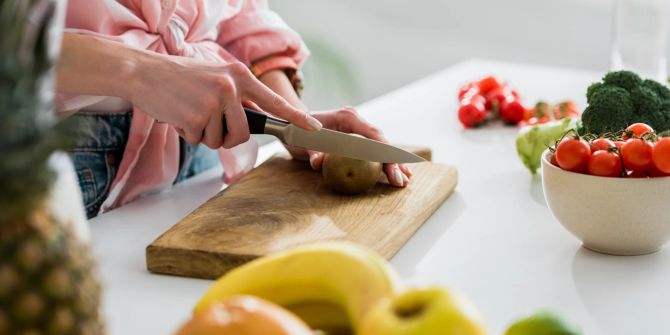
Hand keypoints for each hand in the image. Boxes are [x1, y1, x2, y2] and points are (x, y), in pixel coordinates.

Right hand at [129, 57, 321, 147]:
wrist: (145, 72)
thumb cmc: (181, 79)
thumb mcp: (216, 77)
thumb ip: (237, 95)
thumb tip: (255, 121)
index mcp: (239, 76)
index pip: (274, 101)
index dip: (296, 117)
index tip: (314, 129)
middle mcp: (230, 88)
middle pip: (242, 133)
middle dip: (226, 137)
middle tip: (208, 123)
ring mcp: (213, 102)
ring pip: (219, 140)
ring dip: (203, 134)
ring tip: (190, 112)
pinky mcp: (195, 117)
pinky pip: (199, 141)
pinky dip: (188, 134)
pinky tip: (179, 115)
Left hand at [286, 107, 411, 186]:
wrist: (294, 123)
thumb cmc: (297, 131)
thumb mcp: (301, 141)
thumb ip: (311, 151)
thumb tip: (318, 163)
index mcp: (348, 117)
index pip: (373, 135)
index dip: (385, 153)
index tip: (392, 169)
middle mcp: (357, 121)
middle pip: (381, 142)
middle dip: (393, 162)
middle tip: (400, 182)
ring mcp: (358, 129)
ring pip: (381, 147)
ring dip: (393, 163)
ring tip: (405, 180)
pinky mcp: (357, 138)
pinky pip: (374, 151)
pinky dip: (384, 163)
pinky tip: (395, 174)